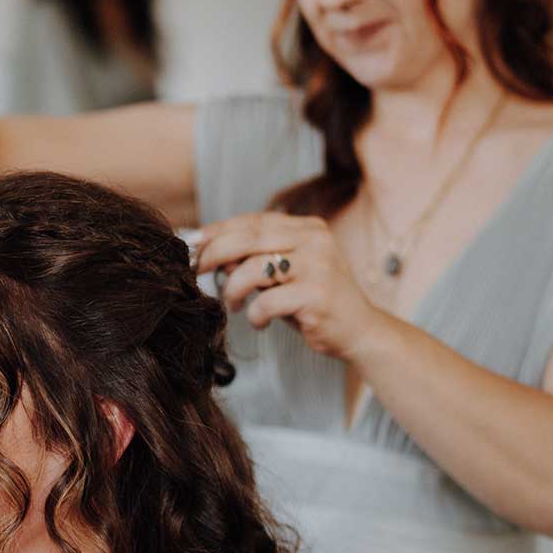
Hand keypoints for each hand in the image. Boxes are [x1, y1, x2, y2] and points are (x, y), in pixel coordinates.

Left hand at [195, 211, 382, 359]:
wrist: (360, 331)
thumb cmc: (315, 302)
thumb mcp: (286, 274)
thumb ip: (256, 260)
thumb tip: (215, 256)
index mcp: (307, 228)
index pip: (253, 221)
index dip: (218, 230)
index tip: (192, 243)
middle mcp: (315, 241)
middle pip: (249, 238)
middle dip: (215, 253)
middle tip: (197, 270)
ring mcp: (318, 266)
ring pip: (253, 269)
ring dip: (233, 290)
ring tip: (234, 304)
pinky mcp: (316, 294)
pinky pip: (267, 301)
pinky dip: (255, 315)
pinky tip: (259, 322)